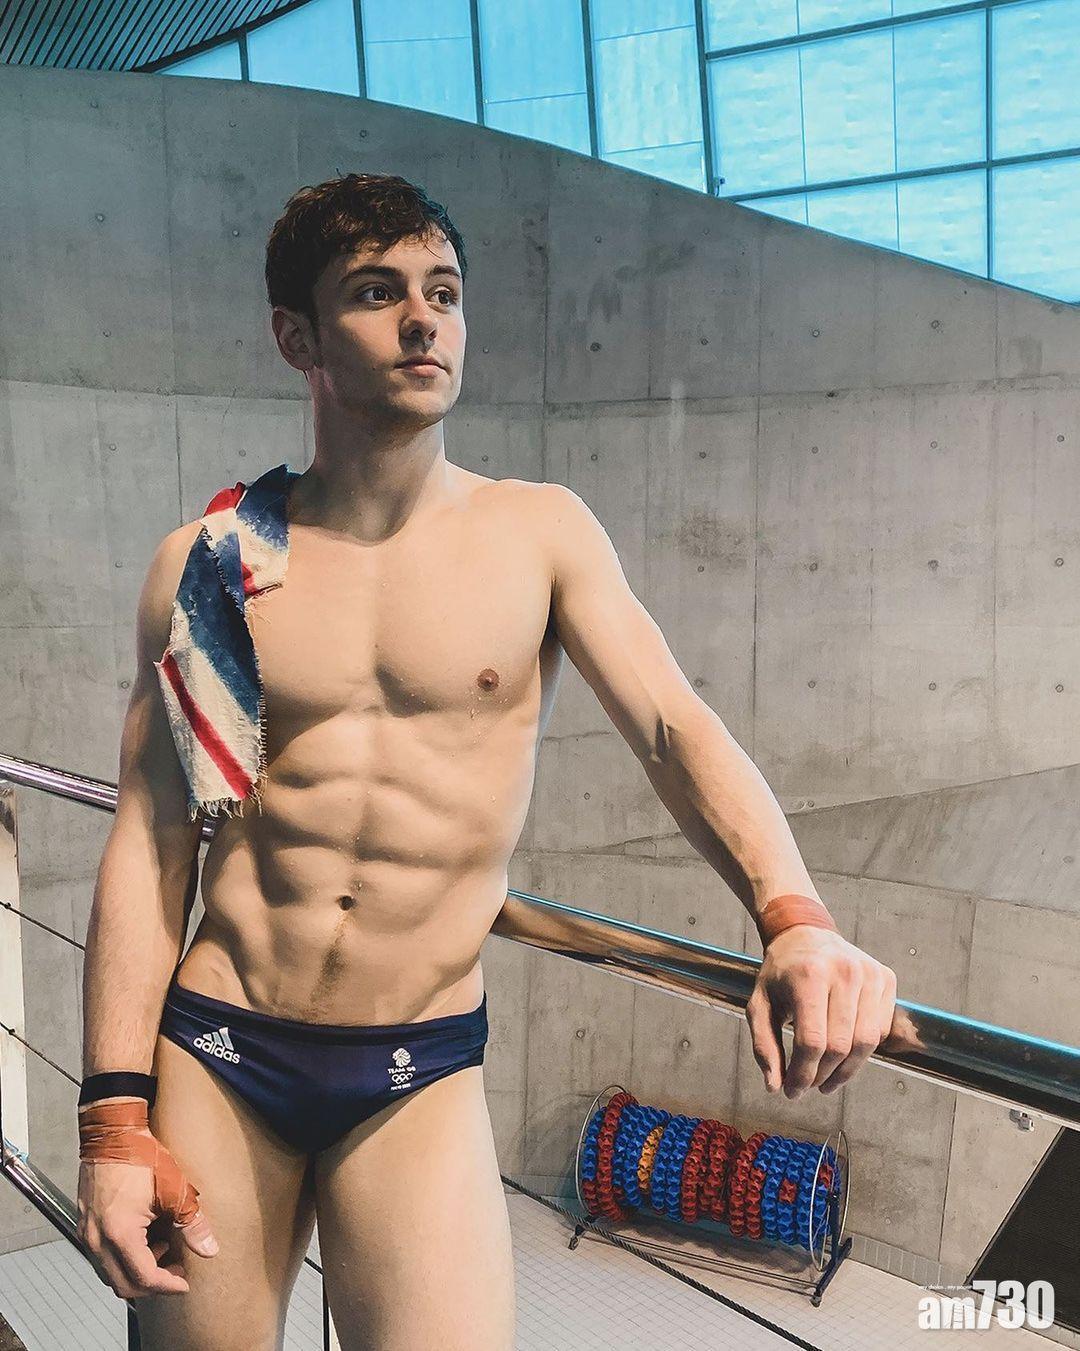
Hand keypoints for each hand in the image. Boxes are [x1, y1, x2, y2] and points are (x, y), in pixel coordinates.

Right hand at [76, 1117, 218, 1300]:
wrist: (112, 1133)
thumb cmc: (140, 1155)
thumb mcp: (175, 1189)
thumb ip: (192, 1224)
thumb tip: (208, 1248)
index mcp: (120, 1234)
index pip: (143, 1278)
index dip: (167, 1285)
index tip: (183, 1283)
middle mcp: (98, 1240)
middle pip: (124, 1285)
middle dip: (152, 1284)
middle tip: (175, 1270)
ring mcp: (88, 1233)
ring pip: (110, 1274)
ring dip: (136, 1272)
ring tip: (162, 1249)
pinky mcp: (85, 1225)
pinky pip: (101, 1258)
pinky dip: (123, 1259)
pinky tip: (144, 1238)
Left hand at [745, 925, 896, 1099]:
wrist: (805, 934)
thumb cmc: (781, 974)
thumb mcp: (759, 1004)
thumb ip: (763, 1045)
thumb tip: (775, 1086)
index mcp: (809, 975)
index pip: (813, 1041)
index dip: (803, 1074)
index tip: (793, 1091)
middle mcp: (844, 971)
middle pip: (841, 1046)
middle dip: (823, 1076)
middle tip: (809, 1086)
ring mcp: (869, 973)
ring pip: (866, 1043)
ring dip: (846, 1072)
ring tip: (827, 1081)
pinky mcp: (885, 978)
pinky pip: (880, 1030)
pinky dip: (862, 1051)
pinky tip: (843, 1054)